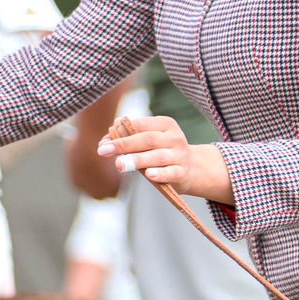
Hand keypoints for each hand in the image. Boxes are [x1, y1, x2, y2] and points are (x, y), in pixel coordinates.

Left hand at [99, 113, 231, 202]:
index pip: (141, 124)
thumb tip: (105, 141)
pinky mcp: (183, 172)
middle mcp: (174, 138)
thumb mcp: (152, 141)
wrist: (194, 169)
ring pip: (157, 156)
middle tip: (104, 151)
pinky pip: (171, 172)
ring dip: (137, 160)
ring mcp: (180, 155)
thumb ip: (131, 138)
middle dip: (124, 145)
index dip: (121, 131)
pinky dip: (160, 174)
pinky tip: (149, 175)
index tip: (104, 141)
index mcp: (166, 125)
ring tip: (119, 164)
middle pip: (147, 140)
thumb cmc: (165, 152)